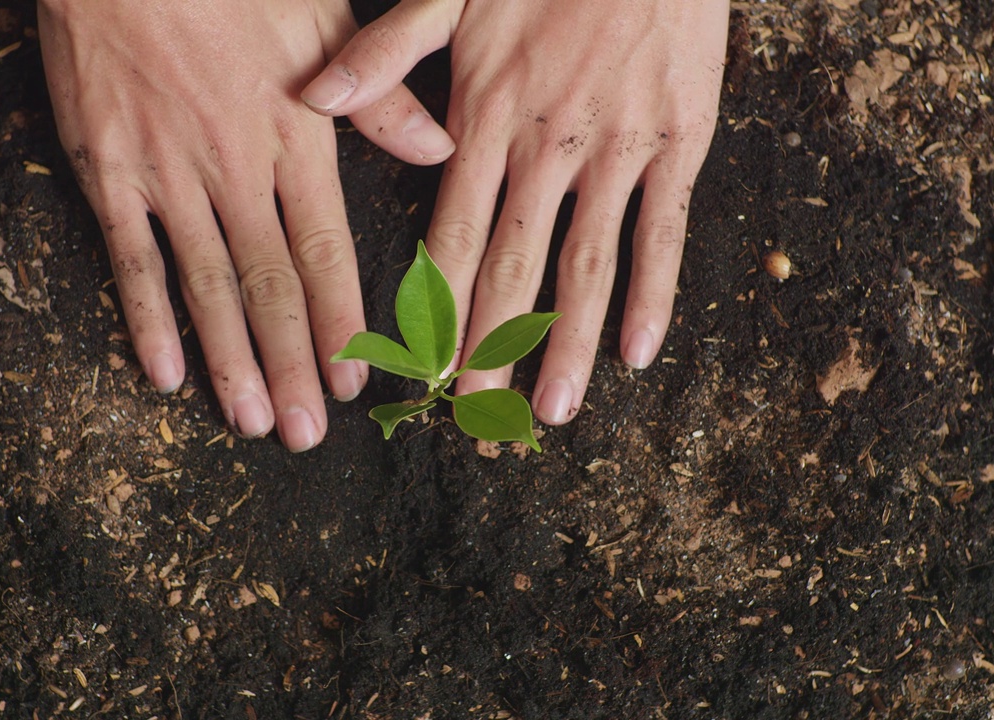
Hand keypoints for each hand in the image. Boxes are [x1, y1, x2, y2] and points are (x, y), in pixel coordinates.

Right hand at [38, 0, 454, 450]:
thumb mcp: (323, 16)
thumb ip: (380, 97)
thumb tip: (442, 148)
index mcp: (297, 138)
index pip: (327, 252)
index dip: (342, 324)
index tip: (356, 382)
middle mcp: (235, 168)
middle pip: (272, 287)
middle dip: (293, 366)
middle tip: (307, 434)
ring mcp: (168, 174)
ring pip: (207, 285)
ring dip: (230, 359)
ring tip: (249, 420)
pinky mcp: (108, 170)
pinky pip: (131, 257)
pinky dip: (146, 316)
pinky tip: (162, 372)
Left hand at [303, 0, 728, 425]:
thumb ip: (386, 51)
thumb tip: (314, 101)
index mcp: (487, 114)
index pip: (453, 232)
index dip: (436, 305)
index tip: (418, 364)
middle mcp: (549, 145)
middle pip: (513, 265)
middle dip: (491, 347)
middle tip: (475, 417)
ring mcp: (618, 148)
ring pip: (587, 263)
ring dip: (566, 342)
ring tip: (551, 410)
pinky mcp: (680, 139)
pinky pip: (664, 230)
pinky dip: (652, 293)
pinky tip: (638, 350)